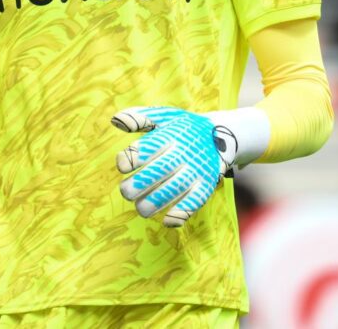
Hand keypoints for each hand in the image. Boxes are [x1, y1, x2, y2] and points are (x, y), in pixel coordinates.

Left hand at [111, 106, 237, 227]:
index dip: (133, 158)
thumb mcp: (163, 116)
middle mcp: (184, 152)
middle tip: (126, 192)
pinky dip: (181, 213)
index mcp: (171, 135)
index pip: (150, 147)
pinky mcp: (206, 185)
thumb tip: (116, 121)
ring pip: (175, 188)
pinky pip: (195, 201)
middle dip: (140, 184)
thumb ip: (139, 118)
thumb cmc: (182, 127)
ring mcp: (196, 170)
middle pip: (160, 170)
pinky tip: (166, 221)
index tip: (123, 166)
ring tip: (141, 209)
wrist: (221, 135)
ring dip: (155, 201)